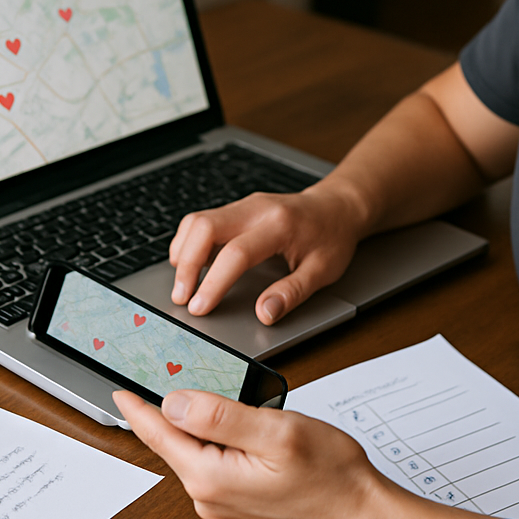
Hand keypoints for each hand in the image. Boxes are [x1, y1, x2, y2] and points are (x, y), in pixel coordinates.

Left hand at [113, 388, 380, 518]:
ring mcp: (221, 498)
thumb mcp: (276, 431)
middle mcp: (208, 493)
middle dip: (166, 407)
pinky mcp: (234, 497)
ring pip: (193, 446)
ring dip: (195, 419)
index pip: (160, 434)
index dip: (138, 407)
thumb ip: (222, 415)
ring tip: (204, 389)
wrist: (357, 510)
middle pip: (174, 439)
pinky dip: (211, 433)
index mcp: (210, 476)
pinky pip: (210, 457)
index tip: (119, 388)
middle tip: (160, 371)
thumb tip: (175, 401)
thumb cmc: (328, 473)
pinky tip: (227, 417)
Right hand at [168, 184, 364, 323]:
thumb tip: (264, 313)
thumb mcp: (323, 270)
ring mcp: (245, 204)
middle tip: (181, 297)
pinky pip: (203, 219)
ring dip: (184, 252)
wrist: (337, 205)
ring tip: (183, 283)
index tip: (200, 307)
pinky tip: (192, 263)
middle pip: (205, 227)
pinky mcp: (238, 207)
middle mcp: (257, 209)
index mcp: (280, 225)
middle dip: (187, 265)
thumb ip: (292, 292)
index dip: (214, 283)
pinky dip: (190, 241)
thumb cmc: (332, 237)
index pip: (236, 253)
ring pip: (198, 220)